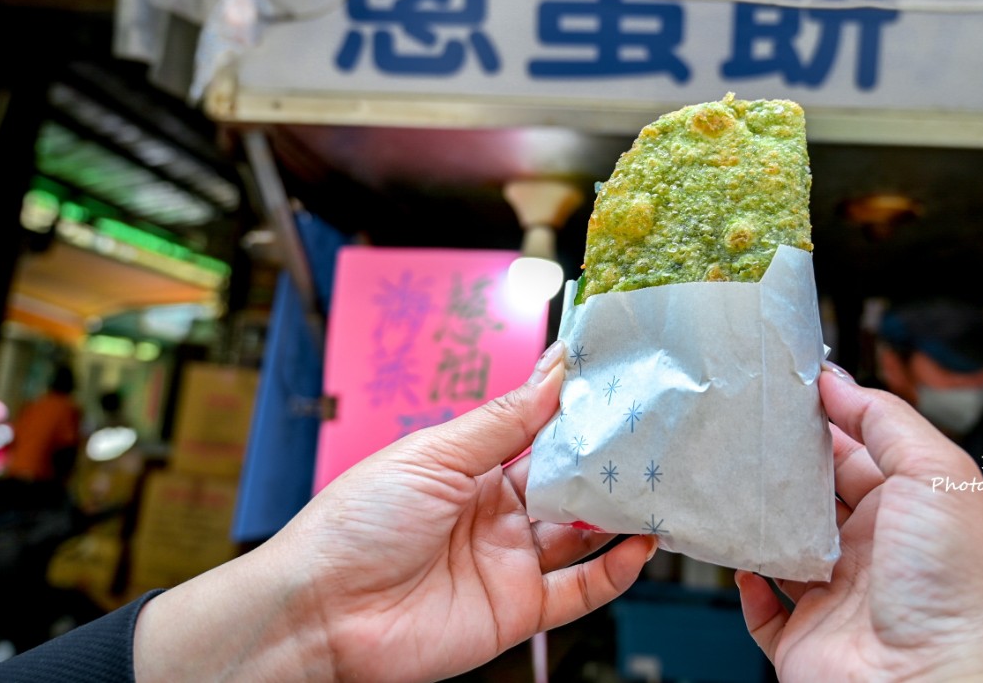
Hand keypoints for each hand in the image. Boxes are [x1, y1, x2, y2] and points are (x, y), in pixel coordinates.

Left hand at [134, 341, 655, 681]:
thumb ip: (503, 421)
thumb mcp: (434, 454)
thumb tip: (554, 372)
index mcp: (471, 467)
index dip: (576, 409)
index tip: (618, 378)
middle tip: (656, 430)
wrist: (320, 611)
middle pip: (569, 480)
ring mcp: (509, 561)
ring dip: (621, 510)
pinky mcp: (517, 610)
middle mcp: (496, 512)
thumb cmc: (357, 521)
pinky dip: (615, 571)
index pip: (538, 431)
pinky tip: (640, 545)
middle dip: (610, 457)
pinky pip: (580, 591)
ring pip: (584, 532)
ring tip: (662, 482)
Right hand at [735, 366, 982, 681]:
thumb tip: (835, 381)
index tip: (783, 388)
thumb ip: (884, 420)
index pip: (859, 450)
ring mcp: (839, 596)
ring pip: (782, 544)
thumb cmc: (961, 588)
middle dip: (782, 463)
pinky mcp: (806, 639)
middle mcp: (876, 551)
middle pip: (816, 494)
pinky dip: (746, 584)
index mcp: (913, 508)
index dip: (824, 419)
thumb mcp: (937, 474)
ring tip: (730, 482)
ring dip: (757, 517)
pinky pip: (764, 610)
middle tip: (744, 427)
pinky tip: (739, 558)